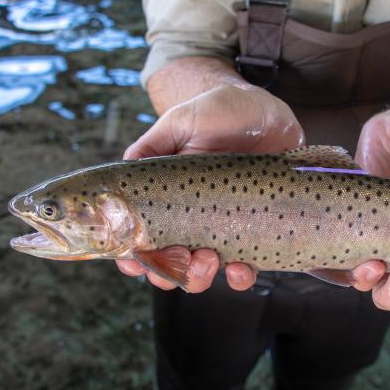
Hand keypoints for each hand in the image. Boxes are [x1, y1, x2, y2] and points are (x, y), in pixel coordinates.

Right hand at [116, 82, 305, 291]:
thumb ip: (150, 147)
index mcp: (165, 200)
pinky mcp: (254, 231)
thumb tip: (124, 169)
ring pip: (203, 273)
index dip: (131, 258)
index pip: (140, 239)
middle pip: (168, 266)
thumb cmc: (217, 113)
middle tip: (181, 255)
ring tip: (209, 259)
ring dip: (199, 277)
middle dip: (167, 273)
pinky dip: (241, 277)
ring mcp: (223, 229)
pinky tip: (242, 267)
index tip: (134, 261)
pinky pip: (246, 267)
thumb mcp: (179, 123)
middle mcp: (191, 221)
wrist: (265, 112)